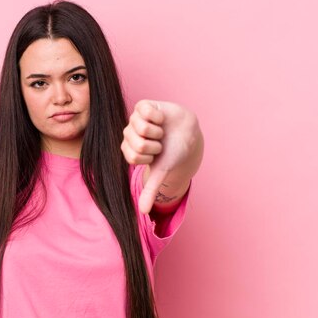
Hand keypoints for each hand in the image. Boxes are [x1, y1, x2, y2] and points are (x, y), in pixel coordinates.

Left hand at [121, 99, 197, 213]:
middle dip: (154, 145)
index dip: (149, 157)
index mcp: (129, 149)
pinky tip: (161, 118)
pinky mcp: (143, 106)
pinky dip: (157, 116)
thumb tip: (143, 212)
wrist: (188, 132)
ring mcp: (134, 119)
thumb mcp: (162, 171)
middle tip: (160, 142)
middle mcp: (129, 134)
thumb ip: (151, 190)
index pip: (132, 157)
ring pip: (140, 127)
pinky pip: (144, 111)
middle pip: (137, 143)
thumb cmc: (173, 151)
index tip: (156, 155)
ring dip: (157, 131)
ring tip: (161, 131)